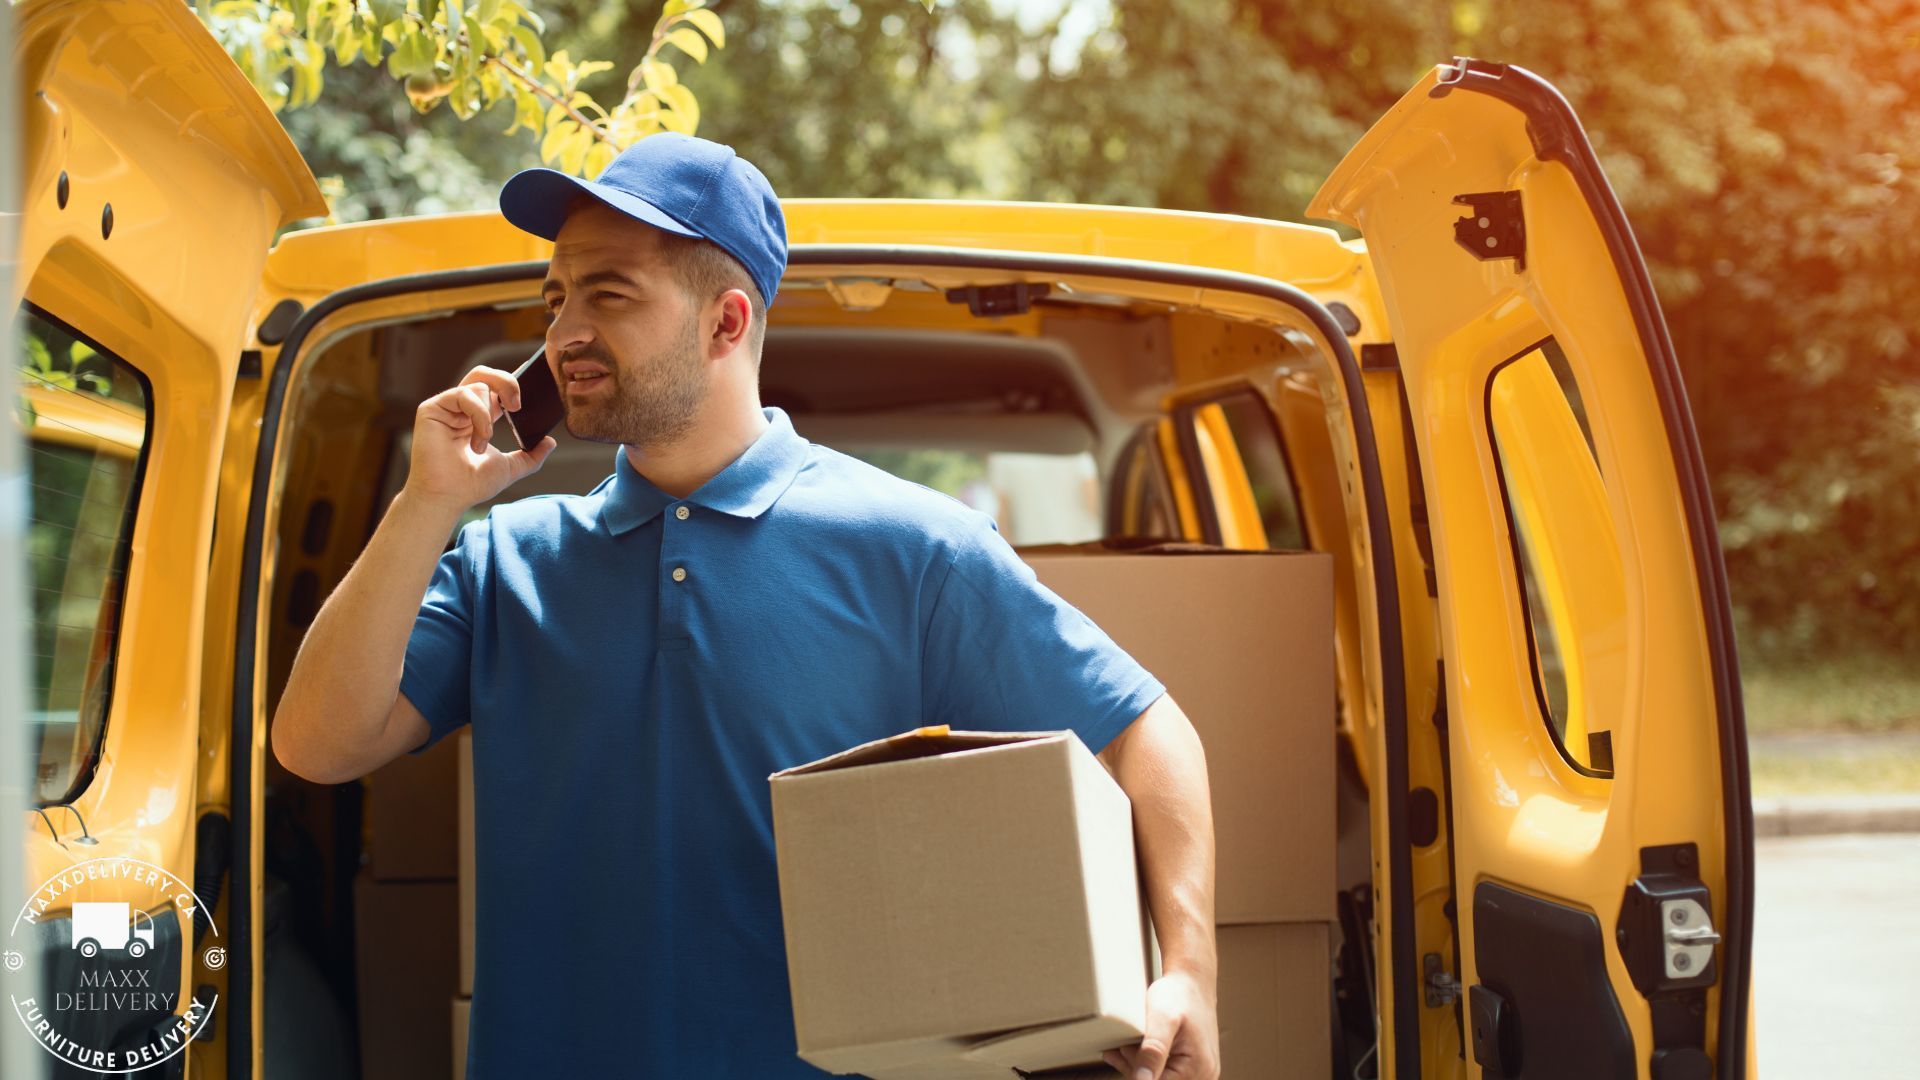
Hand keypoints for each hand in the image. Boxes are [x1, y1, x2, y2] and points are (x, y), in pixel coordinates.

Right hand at [404, 365, 555, 514]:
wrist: (448, 498)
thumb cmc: (471, 485)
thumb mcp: (510, 468)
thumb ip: (531, 456)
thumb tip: (551, 442)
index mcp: (477, 417)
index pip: (496, 389)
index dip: (512, 384)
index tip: (531, 388)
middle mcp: (461, 409)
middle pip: (485, 374)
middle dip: (507, 382)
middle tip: (518, 406)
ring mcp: (446, 407)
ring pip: (478, 383)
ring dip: (489, 414)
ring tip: (484, 442)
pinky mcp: (432, 408)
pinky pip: (464, 395)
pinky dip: (479, 415)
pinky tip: (478, 439)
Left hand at [1102, 971, 1219, 1079]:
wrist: (1192, 981)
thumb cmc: (1179, 995)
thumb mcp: (1163, 1018)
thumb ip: (1153, 1051)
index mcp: (1198, 1068)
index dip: (1134, 1070)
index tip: (1123, 1048)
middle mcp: (1204, 1075)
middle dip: (1136, 1068)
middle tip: (1124, 1043)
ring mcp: (1200, 1073)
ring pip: (1161, 1078)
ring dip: (1139, 1066)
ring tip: (1128, 1043)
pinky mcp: (1193, 1068)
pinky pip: (1167, 1073)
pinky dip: (1148, 1063)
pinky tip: (1135, 1048)